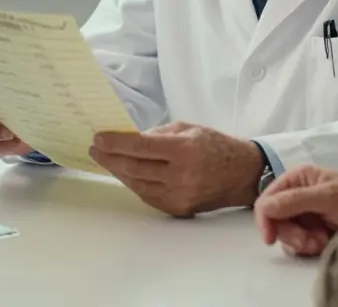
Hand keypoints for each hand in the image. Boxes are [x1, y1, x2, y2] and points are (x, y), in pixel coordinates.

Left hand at [89, 121, 262, 216]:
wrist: (242, 174)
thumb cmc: (215, 145)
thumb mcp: (188, 128)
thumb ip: (158, 134)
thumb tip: (130, 139)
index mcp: (184, 150)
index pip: (140, 147)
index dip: (115, 143)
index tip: (98, 138)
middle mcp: (181, 175)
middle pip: (134, 168)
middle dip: (110, 158)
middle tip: (95, 149)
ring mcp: (179, 195)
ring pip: (137, 184)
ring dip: (118, 171)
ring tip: (106, 160)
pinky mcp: (177, 209)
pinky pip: (147, 196)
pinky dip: (133, 184)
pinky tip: (125, 174)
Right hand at [254, 165, 337, 256]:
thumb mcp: (328, 197)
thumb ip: (296, 200)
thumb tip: (266, 206)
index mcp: (297, 178)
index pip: (267, 200)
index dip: (266, 220)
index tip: (271, 239)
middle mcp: (297, 194)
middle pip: (275, 221)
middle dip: (291, 234)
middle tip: (310, 241)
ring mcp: (304, 214)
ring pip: (285, 234)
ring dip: (302, 242)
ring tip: (321, 240)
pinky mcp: (311, 230)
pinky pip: (297, 244)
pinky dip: (307, 247)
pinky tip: (323, 243)